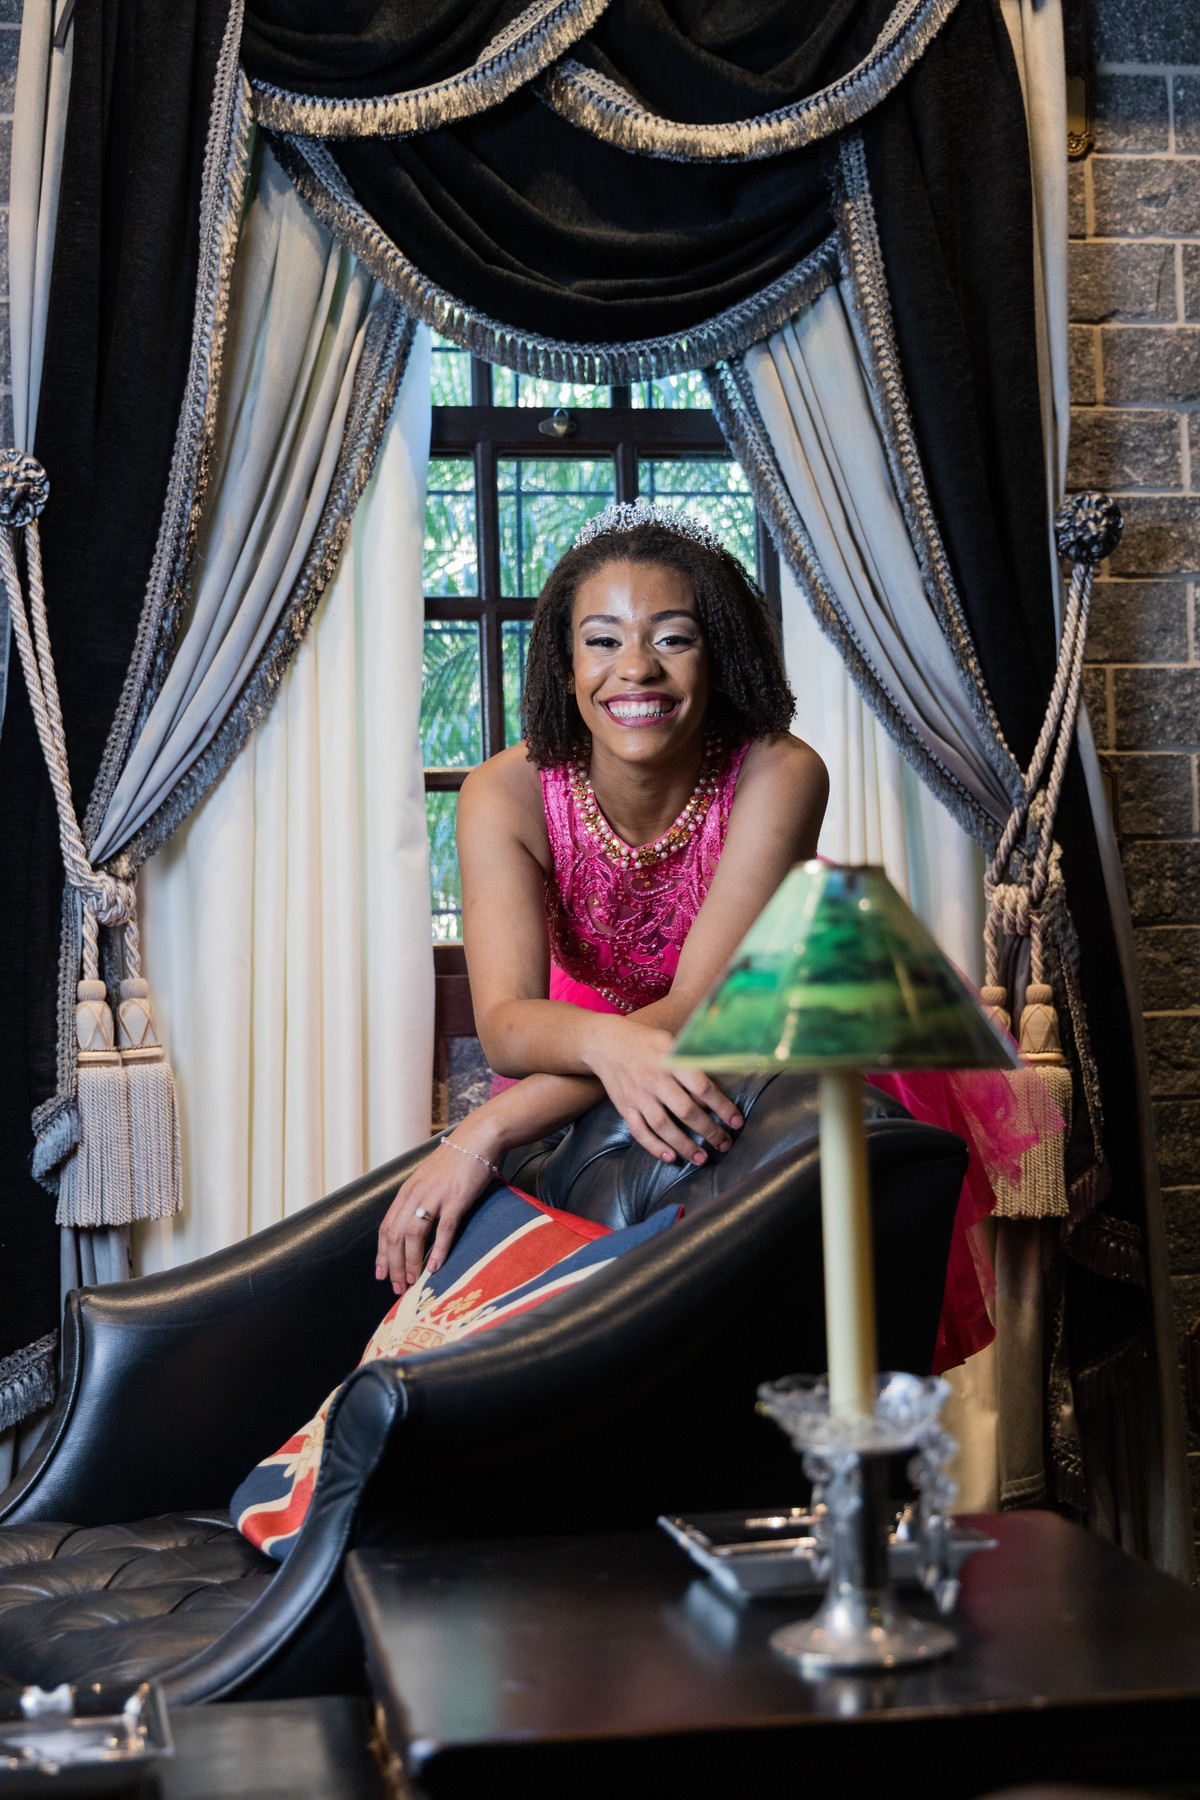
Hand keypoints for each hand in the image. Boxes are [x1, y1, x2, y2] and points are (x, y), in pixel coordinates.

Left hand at [375, 1129, 497, 1295]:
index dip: (382, 1254)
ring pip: (414, 1235)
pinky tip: (435, 1267)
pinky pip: (443, 1228)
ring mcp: (435, 1196)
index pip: (386, 1228)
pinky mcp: (456, 1199)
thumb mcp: (428, 1179)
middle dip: (393, 1265)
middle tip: (397, 1287)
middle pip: (395, 1235)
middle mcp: (415, 1194)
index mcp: (407, 1191)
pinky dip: (438, 1250)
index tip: (382, 1275)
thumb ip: (419, 1199)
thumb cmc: (456, 1161)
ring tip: (412, 1282)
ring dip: (411, 1262)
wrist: (478, 1138)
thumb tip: (414, 1226)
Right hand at [587, 1016, 742, 1166]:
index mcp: (670, 1061)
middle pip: (686, 1111)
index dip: (723, 1107)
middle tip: (725, 1144)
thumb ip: (692, 1062)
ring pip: (663, 1126)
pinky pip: (639, 1131)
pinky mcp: (624, 1107)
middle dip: (709, 1131)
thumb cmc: (646, 1042)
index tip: (737, 1122)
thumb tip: (716, 1088)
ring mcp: (638, 1095)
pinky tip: (670, 1157)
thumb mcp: (672, 1041)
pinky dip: (654, 1146)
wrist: (605, 1042)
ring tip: (701, 1158)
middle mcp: (654, 1080)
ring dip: (684, 1145)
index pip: (702, 1087)